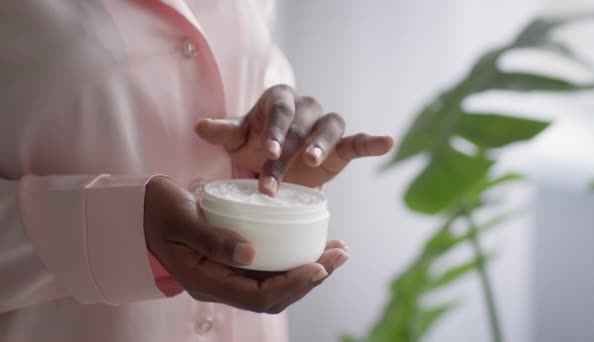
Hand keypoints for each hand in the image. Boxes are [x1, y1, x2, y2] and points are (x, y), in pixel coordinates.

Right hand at [144, 176, 348, 312]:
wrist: (141, 209)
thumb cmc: (156, 210)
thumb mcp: (180, 219)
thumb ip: (212, 239)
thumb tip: (251, 255)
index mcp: (205, 281)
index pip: (258, 296)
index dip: (292, 285)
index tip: (319, 266)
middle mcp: (220, 284)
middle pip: (274, 295)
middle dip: (311, 278)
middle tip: (340, 254)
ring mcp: (227, 274)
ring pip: (275, 284)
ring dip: (308, 270)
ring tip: (337, 251)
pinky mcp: (233, 260)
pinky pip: (269, 268)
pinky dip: (294, 259)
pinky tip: (312, 245)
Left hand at [195, 84, 393, 195]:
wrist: (275, 157)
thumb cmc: (254, 142)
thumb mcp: (237, 139)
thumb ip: (223, 131)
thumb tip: (199, 126)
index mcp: (279, 100)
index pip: (279, 113)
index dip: (275, 130)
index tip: (268, 150)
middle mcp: (305, 108)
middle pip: (302, 127)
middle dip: (289, 153)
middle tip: (273, 182)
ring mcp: (325, 126)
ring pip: (330, 128)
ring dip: (323, 144)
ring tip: (314, 163)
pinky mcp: (341, 147)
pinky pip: (358, 141)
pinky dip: (372, 142)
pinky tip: (387, 142)